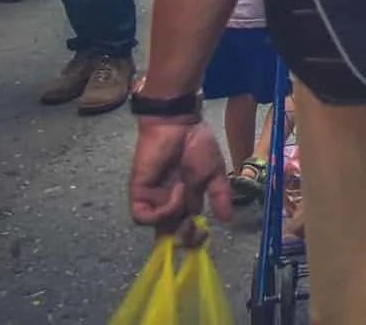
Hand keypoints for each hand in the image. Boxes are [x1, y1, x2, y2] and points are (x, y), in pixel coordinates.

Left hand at [128, 117, 231, 243]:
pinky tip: (176, 193)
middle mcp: (168, 204)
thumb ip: (220, 195)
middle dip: (184, 239)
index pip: (186, 229)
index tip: (204, 236)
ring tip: (187, 196)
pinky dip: (161, 210)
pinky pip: (143, 216)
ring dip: (174, 218)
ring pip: (157, 228)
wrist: (179, 125)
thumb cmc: (197, 144)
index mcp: (186, 201)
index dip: (194, 237)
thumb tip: (227, 219)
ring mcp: (152, 200)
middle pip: (170, 235)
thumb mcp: (215, 172)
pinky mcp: (138, 194)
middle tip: (195, 233)